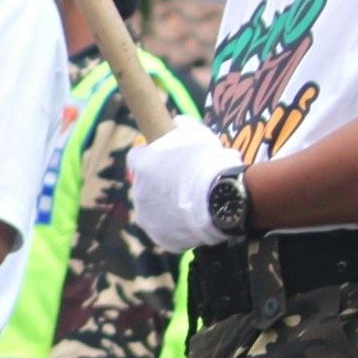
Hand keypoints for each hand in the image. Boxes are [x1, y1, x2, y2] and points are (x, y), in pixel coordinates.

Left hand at [126, 120, 238, 254]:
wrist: (221, 198)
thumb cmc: (208, 161)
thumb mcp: (197, 132)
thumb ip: (182, 125)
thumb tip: (176, 121)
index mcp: (141, 164)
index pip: (136, 158)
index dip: (150, 157)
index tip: (164, 159)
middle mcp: (137, 191)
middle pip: (145, 185)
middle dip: (159, 184)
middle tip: (183, 183)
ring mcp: (147, 216)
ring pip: (154, 208)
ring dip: (166, 205)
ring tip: (192, 203)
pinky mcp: (159, 236)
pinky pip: (165, 230)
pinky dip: (175, 226)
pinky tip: (192, 221)